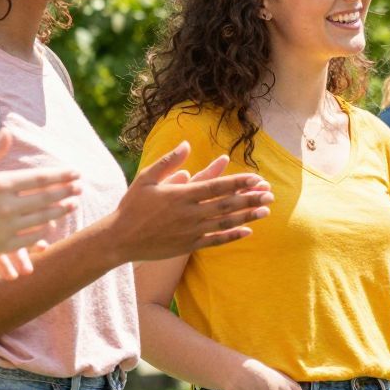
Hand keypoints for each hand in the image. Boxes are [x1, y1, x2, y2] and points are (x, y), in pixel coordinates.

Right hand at [0, 131, 81, 275]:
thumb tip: (9, 132)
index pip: (40, 178)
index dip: (61, 175)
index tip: (75, 172)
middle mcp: (6, 207)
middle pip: (47, 197)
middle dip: (67, 191)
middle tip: (81, 186)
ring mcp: (5, 229)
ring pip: (43, 218)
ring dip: (61, 210)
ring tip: (72, 204)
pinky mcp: (1, 247)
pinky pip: (30, 239)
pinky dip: (43, 231)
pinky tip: (50, 226)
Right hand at [108, 144, 272, 261]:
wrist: (119, 239)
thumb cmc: (132, 205)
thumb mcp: (146, 178)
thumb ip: (168, 161)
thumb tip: (187, 144)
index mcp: (181, 194)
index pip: (217, 186)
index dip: (239, 182)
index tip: (257, 178)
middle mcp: (189, 213)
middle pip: (227, 204)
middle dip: (251, 198)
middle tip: (271, 193)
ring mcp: (190, 231)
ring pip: (225, 222)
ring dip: (248, 216)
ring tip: (266, 210)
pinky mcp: (188, 246)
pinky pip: (216, 241)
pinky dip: (233, 236)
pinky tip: (248, 231)